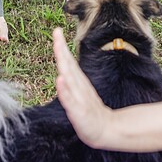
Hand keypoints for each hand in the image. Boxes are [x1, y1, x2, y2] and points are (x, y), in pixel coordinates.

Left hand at [52, 27, 111, 147]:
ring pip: (70, 78)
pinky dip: (64, 90)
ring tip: (58, 49)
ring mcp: (79, 98)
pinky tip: (60, 80)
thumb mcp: (81, 94)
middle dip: (61, 49)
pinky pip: (70, 99)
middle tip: (56, 33)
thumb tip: (63, 71)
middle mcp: (79, 87)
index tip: (57, 30)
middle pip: (68, 65)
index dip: (62, 46)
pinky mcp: (78, 111)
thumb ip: (73, 82)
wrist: (105, 130)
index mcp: (78, 82)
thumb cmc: (91, 112)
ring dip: (63, 64)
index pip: (68, 61)